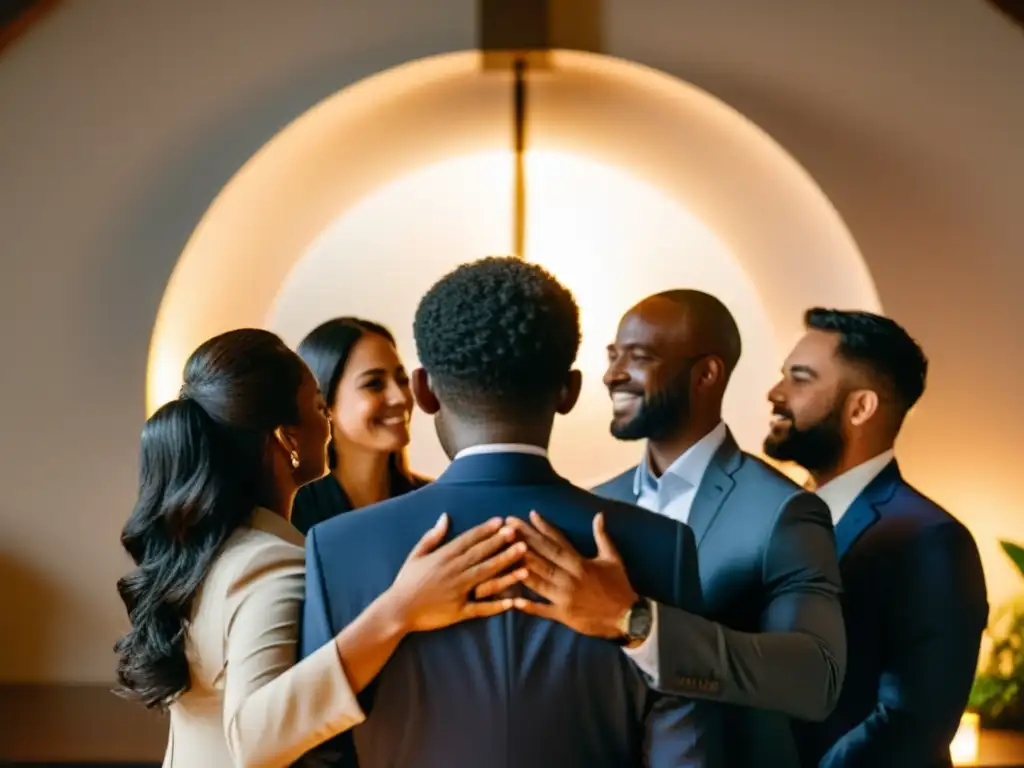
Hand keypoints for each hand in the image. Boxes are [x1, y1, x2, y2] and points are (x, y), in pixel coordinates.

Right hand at [386, 514, 526, 632]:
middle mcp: (454, 572)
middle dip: (501, 543)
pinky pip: (481, 608)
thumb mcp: (416, 554)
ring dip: (506, 568)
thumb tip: (445, 516)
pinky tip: (514, 601)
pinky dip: (498, 605)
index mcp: (444, 557)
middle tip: (519, 533)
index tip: (502, 521)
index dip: (486, 530)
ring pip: (486, 577)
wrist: (397, 610)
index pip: (469, 540)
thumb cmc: (406, 581)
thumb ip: (433, 536)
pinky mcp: (459, 611)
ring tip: (525, 561)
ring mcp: (458, 591)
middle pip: (481, 555)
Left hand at [494, 510, 638, 638]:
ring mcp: (565, 596)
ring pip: (539, 580)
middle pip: (543, 556)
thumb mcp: (613, 558)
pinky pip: (543, 609)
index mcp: (581, 562)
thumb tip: (598, 515)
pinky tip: (513, 601)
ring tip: (503, 556)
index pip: (558, 541)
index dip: (543, 527)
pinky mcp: (564, 614)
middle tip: (507, 528)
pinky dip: (529, 605)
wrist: (628, 616)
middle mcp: (571, 576)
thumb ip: (602, 536)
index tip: (529, 514)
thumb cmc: (619, 585)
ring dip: (520, 568)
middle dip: (524, 540)